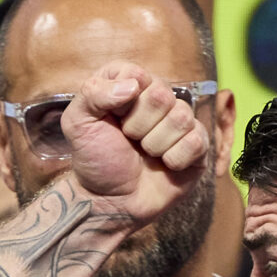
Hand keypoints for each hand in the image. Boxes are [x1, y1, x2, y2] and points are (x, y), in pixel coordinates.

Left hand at [61, 62, 211, 228]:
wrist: (110, 201)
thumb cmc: (96, 160)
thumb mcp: (78, 123)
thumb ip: (93, 93)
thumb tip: (133, 86)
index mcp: (131, 85)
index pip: (136, 74)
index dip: (122, 100)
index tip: (113, 119)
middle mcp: (158, 98)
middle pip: (162, 95)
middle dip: (138, 126)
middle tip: (129, 141)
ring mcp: (180, 122)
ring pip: (181, 118)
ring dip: (155, 145)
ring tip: (145, 155)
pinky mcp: (198, 146)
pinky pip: (196, 141)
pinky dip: (175, 159)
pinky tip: (165, 165)